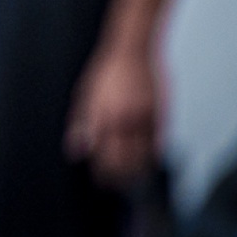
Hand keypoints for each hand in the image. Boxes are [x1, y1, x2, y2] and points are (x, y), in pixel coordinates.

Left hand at [65, 38, 158, 187]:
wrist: (131, 49)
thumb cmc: (106, 71)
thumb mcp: (84, 96)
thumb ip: (80, 125)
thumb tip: (76, 151)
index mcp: (103, 117)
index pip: (102, 156)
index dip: (102, 173)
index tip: (102, 181)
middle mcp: (124, 120)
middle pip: (124, 160)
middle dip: (120, 178)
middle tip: (117, 186)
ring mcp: (144, 118)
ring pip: (144, 156)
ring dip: (138, 171)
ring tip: (133, 181)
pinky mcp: (161, 114)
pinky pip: (159, 142)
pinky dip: (154, 155)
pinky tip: (150, 162)